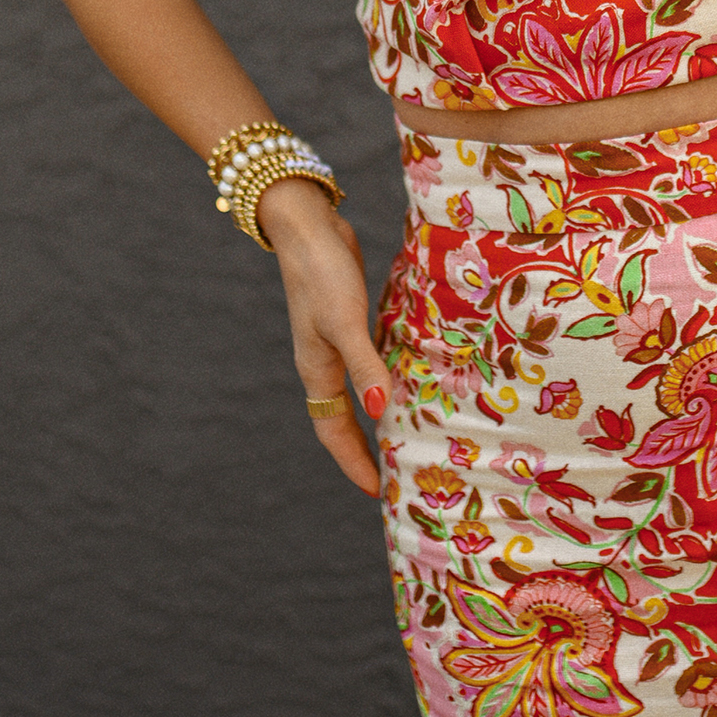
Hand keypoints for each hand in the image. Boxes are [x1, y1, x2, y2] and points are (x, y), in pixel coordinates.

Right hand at [260, 178, 393, 496]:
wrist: (308, 225)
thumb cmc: (323, 274)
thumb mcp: (344, 322)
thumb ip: (364, 365)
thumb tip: (380, 409)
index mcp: (317, 371)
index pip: (334, 432)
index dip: (354, 462)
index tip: (377, 491)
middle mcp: (323, 363)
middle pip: (343, 420)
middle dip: (364, 449)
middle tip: (393, 475)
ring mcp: (335, 342)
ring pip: (356, 392)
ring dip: (375, 416)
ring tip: (404, 434)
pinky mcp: (349, 320)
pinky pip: (368, 363)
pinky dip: (384, 378)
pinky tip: (407, 378)